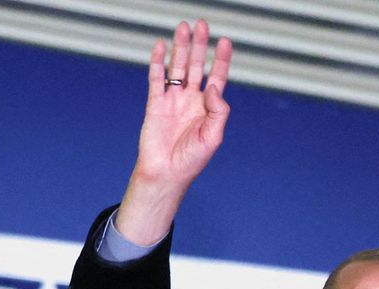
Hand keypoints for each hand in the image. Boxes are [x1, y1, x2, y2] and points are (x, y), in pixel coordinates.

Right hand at [116, 19, 232, 243]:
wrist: (166, 173)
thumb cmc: (191, 160)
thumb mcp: (213, 136)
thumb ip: (218, 110)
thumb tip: (212, 86)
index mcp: (207, 108)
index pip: (217, 77)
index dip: (221, 59)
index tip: (224, 41)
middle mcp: (191, 100)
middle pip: (197, 65)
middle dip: (199, 45)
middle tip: (201, 25)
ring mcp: (172, 100)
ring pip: (177, 67)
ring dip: (180, 48)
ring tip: (183, 28)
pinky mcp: (155, 104)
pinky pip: (156, 78)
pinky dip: (158, 62)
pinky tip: (160, 47)